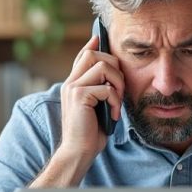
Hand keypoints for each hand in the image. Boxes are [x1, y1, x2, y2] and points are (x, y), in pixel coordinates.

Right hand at [57, 34, 124, 163]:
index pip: (83, 55)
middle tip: (120, 88)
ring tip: (118, 100)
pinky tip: (113, 114)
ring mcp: (73, 88)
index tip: (102, 38)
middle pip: (94, 55)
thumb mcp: (97, 107)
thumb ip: (101, 91)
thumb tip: (115, 78)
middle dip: (115, 67)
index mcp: (73, 84)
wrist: (78, 152)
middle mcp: (70, 83)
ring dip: (117, 82)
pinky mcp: (79, 96)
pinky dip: (115, 100)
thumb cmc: (90, 133)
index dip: (94, 45)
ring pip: (102, 66)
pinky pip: (106, 87)